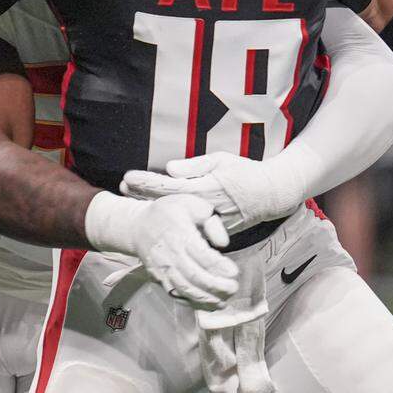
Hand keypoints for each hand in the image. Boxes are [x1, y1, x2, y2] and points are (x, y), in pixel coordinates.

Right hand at [85, 191, 237, 309]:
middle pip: (194, 275)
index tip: (234, 272)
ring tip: (224, 301)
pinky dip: (193, 303)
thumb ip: (211, 221)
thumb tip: (223, 244)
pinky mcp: (159, 279)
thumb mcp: (192, 204)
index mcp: (179, 233)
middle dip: (215, 286)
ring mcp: (163, 269)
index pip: (201, 254)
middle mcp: (170, 254)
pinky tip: (208, 305)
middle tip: (233, 288)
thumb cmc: (170, 213)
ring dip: (205, 299)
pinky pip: (176, 294)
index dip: (218, 266)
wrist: (137, 227)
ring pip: (185, 289)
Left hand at [122, 152, 297, 233]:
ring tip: (131, 197)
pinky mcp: (214, 232)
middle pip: (166, 203)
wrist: (271, 194)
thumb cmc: (245, 172)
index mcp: (204, 189)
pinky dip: (171, 220)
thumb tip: (169, 169)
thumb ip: (194, 166)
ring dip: (153, 206)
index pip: (168, 187)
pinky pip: (189, 226)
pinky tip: (156, 215)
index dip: (146, 183)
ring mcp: (208, 223)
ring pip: (175, 216)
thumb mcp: (221, 160)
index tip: (127, 177)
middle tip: (121, 187)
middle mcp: (203, 209)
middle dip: (142, 195)